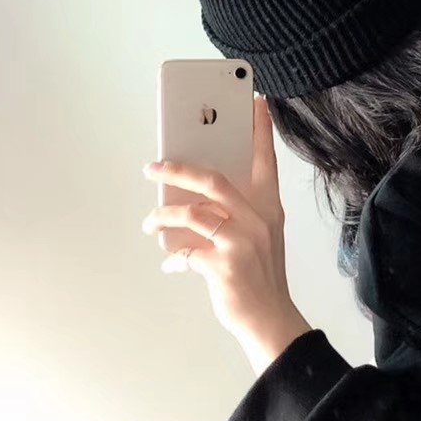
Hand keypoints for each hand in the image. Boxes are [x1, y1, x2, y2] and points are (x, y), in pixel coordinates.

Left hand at [143, 98, 309, 373]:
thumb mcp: (258, 237)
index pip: (265, 160)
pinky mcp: (224, 265)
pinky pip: (186, 251)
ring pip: (192, 213)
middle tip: (153, 166)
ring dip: (162, 216)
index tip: (255, 101)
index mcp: (269, 208)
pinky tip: (171, 262)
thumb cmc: (260, 276)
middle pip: (213, 179)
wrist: (271, 320)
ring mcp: (242, 242)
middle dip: (177, 169)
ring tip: (149, 223)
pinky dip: (173, 256)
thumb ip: (235, 213)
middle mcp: (258, 219)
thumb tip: (190, 198)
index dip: (259, 130)